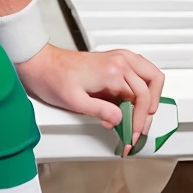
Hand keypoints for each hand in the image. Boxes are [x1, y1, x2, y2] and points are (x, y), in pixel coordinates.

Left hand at [15, 44, 163, 155]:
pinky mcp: (115, 60)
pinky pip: (140, 72)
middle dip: (149, 110)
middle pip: (152, 85)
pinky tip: (132, 103)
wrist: (40, 63)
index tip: (132, 134)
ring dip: (151, 97)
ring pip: (151, 75)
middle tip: (139, 127)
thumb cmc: (52, 77)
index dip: (139, 121)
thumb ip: (100, 111)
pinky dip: (143, 88)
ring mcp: (119, 58)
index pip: (140, 98)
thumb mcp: (74, 101)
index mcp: (113, 71)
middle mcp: (120, 61)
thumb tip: (120, 119)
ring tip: (140, 116)